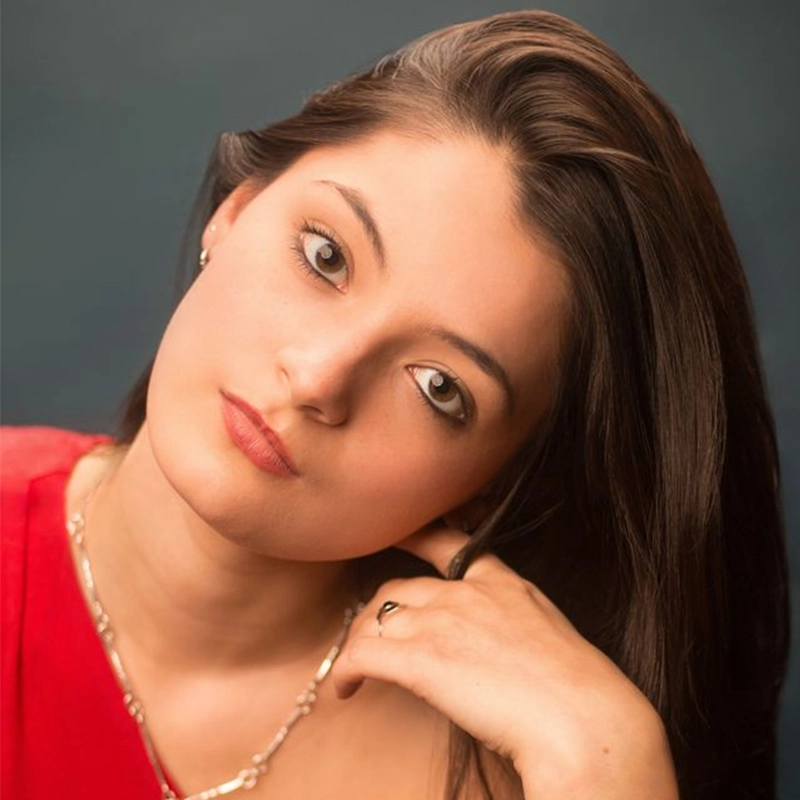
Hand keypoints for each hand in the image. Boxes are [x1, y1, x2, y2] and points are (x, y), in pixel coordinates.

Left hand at [332, 525, 678, 798]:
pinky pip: (362, 654)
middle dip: (380, 613)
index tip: (397, 534)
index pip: (449, 544)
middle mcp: (466, 594)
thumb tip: (496, 647)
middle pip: (398, 589)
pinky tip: (345, 690)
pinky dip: (345, 671)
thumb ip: (514, 625)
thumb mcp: (549, 635)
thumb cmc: (579, 692)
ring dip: (361, 644)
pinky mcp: (421, 660)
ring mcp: (441, 623)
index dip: (415, 536)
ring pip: (376, 619)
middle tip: (373, 639)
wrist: (582, 719)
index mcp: (502, 583)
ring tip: (356, 672)